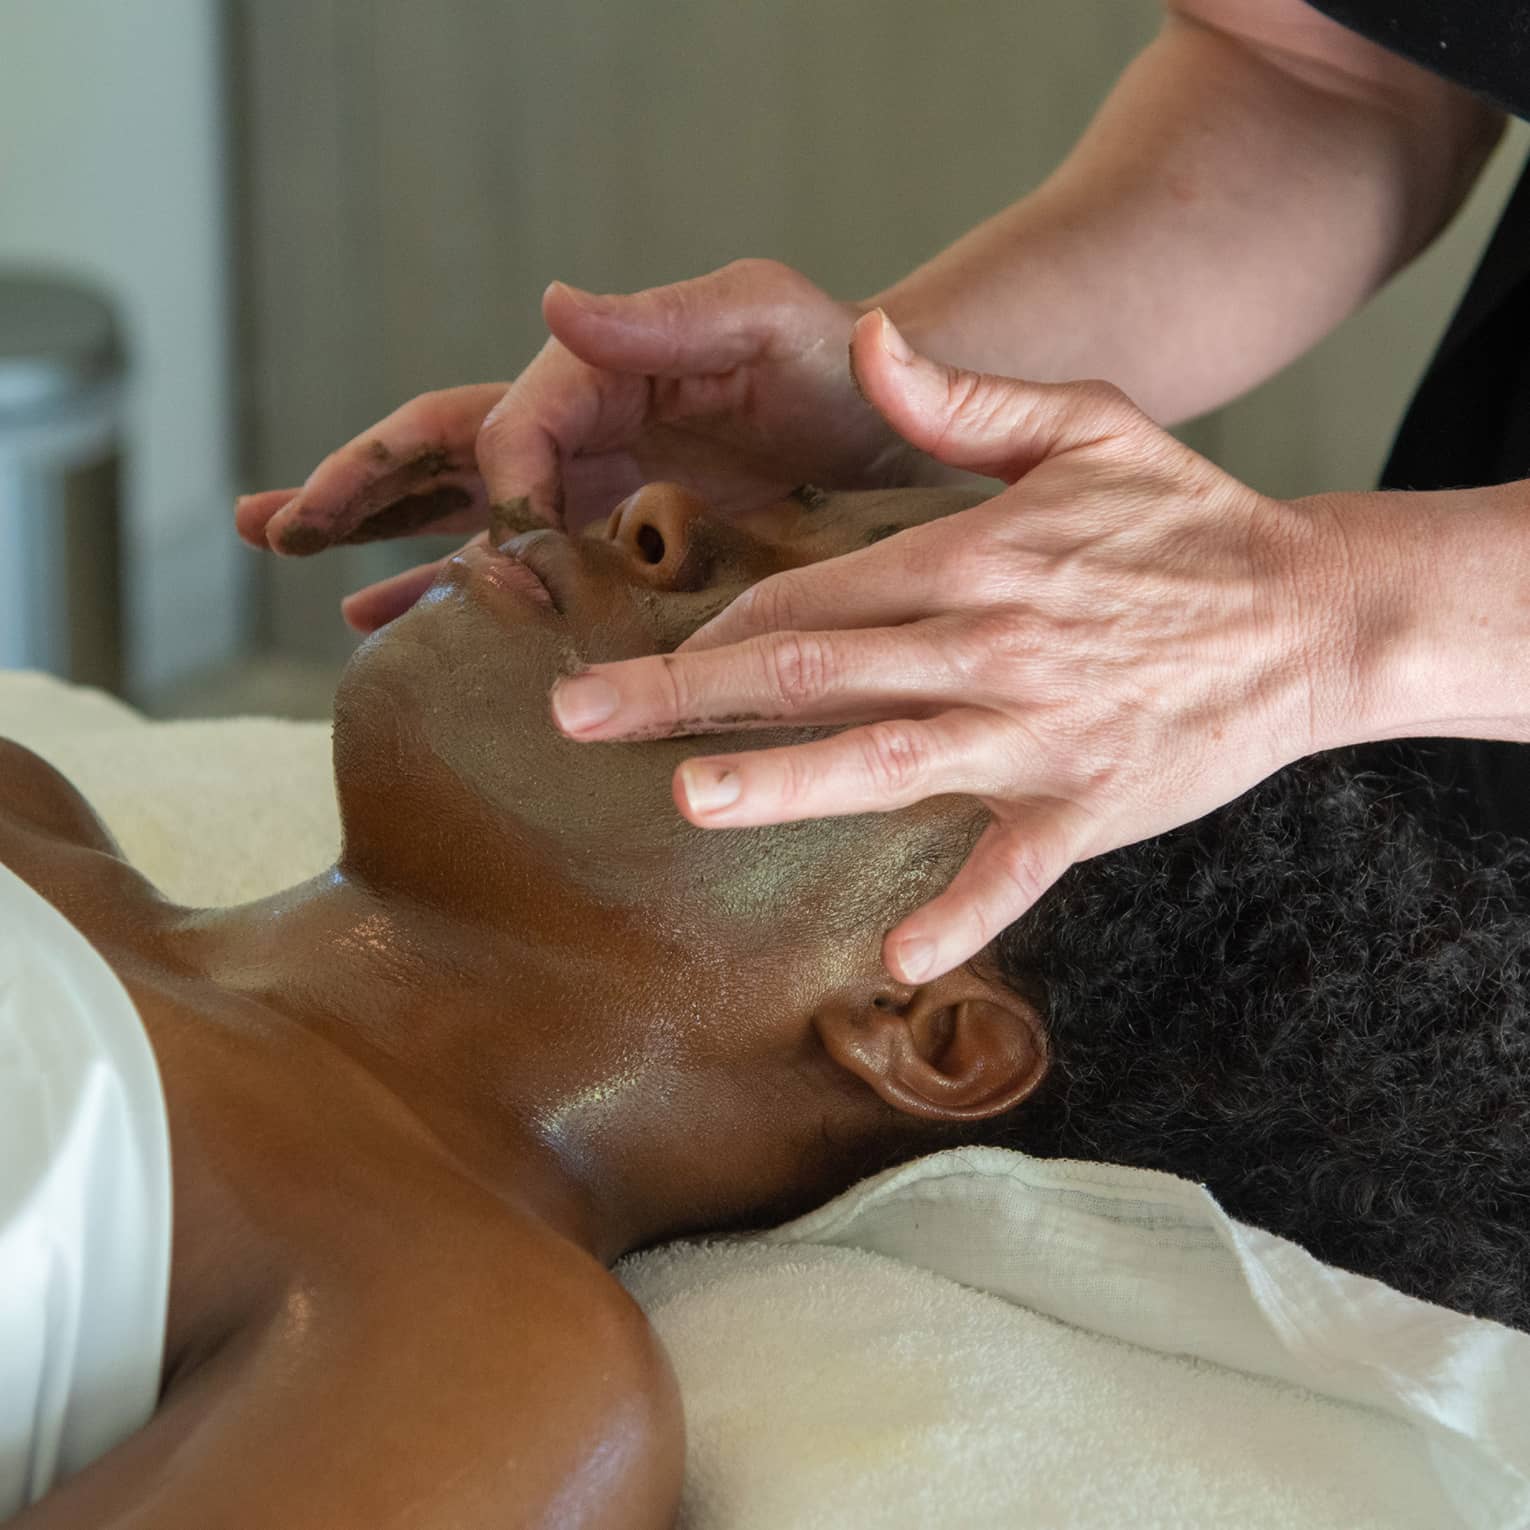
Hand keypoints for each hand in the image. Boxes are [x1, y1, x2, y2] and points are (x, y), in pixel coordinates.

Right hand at [236, 261, 926, 630]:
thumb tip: (551, 303)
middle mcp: (575, 425)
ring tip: (296, 564)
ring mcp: (585, 485)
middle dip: (352, 487)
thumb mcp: (758, 316)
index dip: (491, 490)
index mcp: (597, 372)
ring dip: (374, 541)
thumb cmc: (836, 361)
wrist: (890, 424)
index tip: (511, 559)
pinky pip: (516, 564)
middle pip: (436, 452)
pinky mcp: (611, 539)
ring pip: (456, 513)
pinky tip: (394, 620)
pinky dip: (452, 588)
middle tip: (268, 522)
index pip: (504, 429)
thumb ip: (659, 318)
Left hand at [549, 312, 1357, 982]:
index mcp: (974, 556)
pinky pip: (1015, 871)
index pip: (814, 593)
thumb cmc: (1187, 520)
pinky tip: (898, 964)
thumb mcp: (1087, 425)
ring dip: (785, 781)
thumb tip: (866, 341)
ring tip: (687, 796)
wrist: (1313, 611)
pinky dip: (962, 916)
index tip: (647, 657)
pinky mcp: (1090, 806)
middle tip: (576, 717)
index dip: (719, 625)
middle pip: (815, 670)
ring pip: (887, 759)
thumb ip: (963, 398)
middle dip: (685, 693)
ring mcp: (1038, 733)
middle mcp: (989, 644)